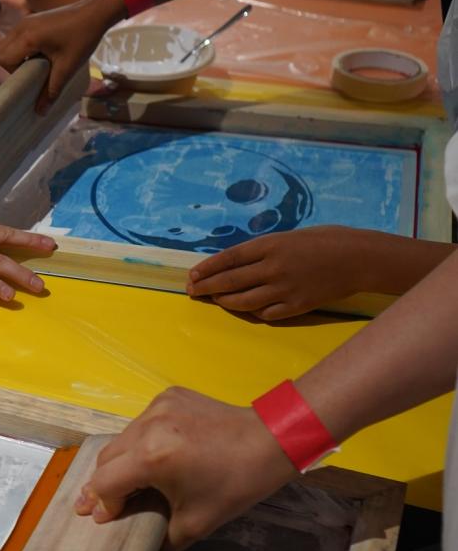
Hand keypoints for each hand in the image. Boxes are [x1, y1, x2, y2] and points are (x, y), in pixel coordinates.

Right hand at [0, 0, 121, 109]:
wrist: (95, 12)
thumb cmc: (82, 38)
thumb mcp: (67, 67)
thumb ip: (52, 90)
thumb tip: (40, 112)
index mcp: (27, 38)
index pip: (4, 59)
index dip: (14, 72)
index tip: (32, 77)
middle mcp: (21, 27)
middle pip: (0, 51)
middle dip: (11, 66)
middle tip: (31, 72)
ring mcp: (25, 21)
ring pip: (7, 44)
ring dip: (16, 57)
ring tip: (37, 63)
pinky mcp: (31, 20)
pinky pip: (16, 37)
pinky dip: (22, 48)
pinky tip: (42, 53)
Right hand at [75, 387, 292, 549]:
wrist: (269, 441)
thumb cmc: (234, 485)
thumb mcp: (195, 523)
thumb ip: (159, 535)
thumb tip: (137, 538)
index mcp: (152, 457)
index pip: (105, 482)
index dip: (101, 503)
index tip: (101, 518)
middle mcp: (148, 426)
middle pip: (106, 458)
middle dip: (102, 483)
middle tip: (97, 503)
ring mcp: (157, 406)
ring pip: (122, 439)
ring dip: (121, 462)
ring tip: (127, 480)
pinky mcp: (168, 395)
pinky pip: (142, 423)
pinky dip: (141, 442)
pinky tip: (155, 454)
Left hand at [188, 226, 372, 320]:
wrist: (358, 257)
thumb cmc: (325, 240)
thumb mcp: (289, 236)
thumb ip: (264, 250)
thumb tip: (236, 262)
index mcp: (270, 245)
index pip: (228, 259)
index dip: (207, 268)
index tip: (192, 275)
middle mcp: (273, 268)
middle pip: (230, 281)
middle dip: (207, 287)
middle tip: (192, 290)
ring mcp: (285, 289)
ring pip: (244, 301)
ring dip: (225, 302)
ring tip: (216, 300)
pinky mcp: (297, 306)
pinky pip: (266, 314)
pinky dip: (253, 312)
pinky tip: (247, 309)